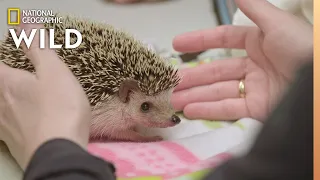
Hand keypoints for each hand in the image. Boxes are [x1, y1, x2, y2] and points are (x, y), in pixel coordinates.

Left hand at [0, 22, 90, 168]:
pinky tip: (24, 119)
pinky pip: (7, 125)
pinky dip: (13, 117)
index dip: (3, 53)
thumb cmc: (60, 109)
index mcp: (5, 82)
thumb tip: (24, 21)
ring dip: (8, 98)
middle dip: (8, 76)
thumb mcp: (54, 71)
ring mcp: (4, 126)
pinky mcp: (13, 143)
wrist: (60, 154)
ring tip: (23, 95)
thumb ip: (37, 45)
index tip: (16, 52)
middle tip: (21, 73)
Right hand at [171, 0, 312, 121]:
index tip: (177, 44)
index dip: (199, 41)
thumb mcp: (276, 23)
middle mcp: (253, 66)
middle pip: (215, 71)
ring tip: (173, 100)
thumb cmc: (304, 48)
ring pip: (218, 92)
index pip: (222, 40)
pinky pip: (229, 109)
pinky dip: (209, 110)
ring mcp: (254, 88)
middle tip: (171, 82)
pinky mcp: (257, 109)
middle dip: (192, 77)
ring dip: (195, 96)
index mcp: (257, 42)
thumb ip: (254, 7)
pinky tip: (190, 110)